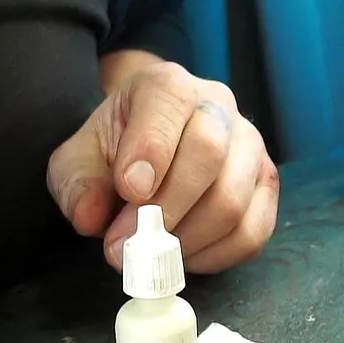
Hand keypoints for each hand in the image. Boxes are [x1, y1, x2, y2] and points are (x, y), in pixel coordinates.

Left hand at [47, 62, 278, 273]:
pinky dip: (214, 256)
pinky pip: (252, 232)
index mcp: (169, 85)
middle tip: (127, 246)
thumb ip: (79, 184)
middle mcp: (219, 106)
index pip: (170, 108)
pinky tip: (182, 256)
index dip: (151, 153)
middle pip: (209, 155)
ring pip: (233, 201)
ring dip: (186, 240)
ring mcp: (250, 146)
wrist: (145, 149)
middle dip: (166, 209)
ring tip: (150, 255)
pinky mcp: (265, 186)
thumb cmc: (114, 151)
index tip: (129, 192)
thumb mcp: (78, 160)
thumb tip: (92, 217)